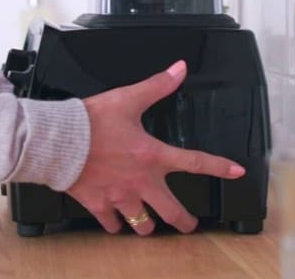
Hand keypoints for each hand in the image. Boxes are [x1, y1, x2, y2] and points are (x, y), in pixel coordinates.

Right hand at [66, 60, 245, 235]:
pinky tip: (116, 220)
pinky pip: (112, 224)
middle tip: (188, 225)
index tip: (236, 172)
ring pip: (144, 225)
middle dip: (185, 222)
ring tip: (149, 223)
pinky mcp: (99, 205)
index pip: (195, 163)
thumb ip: (156, 85)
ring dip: (148, 224)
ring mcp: (121, 197)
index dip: (220, 167)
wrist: (58, 141)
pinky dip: (115, 224)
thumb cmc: (90, 122)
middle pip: (173, 212)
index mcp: (152, 156)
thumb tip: (179, 69)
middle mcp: (141, 182)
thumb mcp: (127, 99)